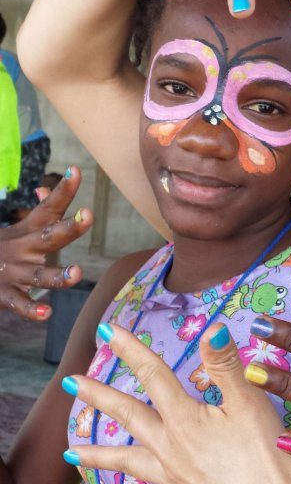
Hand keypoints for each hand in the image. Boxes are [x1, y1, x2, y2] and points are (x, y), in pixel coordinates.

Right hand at [0, 166, 92, 320]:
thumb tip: (44, 192)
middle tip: (89, 215)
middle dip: (70, 227)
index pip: (48, 208)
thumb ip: (36, 213)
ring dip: (59, 275)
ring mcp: (14, 273)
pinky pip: (20, 303)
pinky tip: (47, 312)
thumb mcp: (16, 231)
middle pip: (50, 236)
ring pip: (39, 275)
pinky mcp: (4, 294)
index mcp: (27, 232)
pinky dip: (32, 309)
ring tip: (77, 273)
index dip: (63, 191)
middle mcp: (23, 250)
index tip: (76, 171)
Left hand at [63, 321, 290, 483]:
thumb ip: (226, 364)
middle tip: (71, 382)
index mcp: (184, 418)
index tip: (107, 330)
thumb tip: (212, 327)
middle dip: (99, 396)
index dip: (131, 349)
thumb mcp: (250, 401)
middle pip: (128, 416)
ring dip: (98, 456)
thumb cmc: (267, 454)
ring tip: (70, 454)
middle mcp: (170, 447)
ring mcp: (175, 477)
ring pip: (129, 463)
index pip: (153, 374)